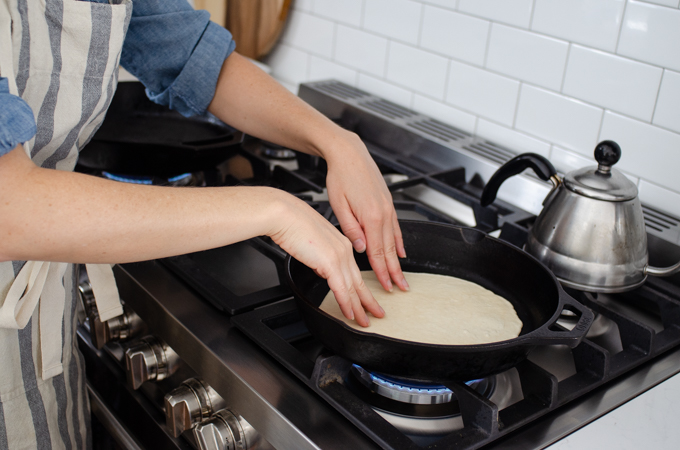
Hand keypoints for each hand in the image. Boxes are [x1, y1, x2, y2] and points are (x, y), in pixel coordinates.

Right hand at [267, 190, 384, 326]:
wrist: (284, 214)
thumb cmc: (292, 224)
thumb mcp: (312, 243)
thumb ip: (320, 258)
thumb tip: (322, 270)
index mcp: (342, 243)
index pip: (355, 271)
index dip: (362, 288)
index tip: (366, 300)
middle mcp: (344, 249)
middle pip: (359, 281)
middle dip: (369, 301)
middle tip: (377, 314)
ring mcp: (339, 256)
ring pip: (353, 288)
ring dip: (359, 308)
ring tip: (364, 321)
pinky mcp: (330, 262)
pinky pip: (341, 289)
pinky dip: (346, 304)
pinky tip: (349, 314)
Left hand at [324, 131, 408, 292]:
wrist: (349, 153)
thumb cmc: (340, 176)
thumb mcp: (338, 205)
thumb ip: (351, 229)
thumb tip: (360, 248)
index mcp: (371, 216)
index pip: (378, 252)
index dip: (382, 271)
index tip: (386, 285)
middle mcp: (383, 213)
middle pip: (390, 250)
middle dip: (395, 271)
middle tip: (400, 288)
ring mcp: (388, 208)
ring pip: (395, 240)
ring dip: (398, 260)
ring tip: (402, 275)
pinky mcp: (387, 203)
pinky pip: (396, 227)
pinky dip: (400, 242)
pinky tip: (402, 251)